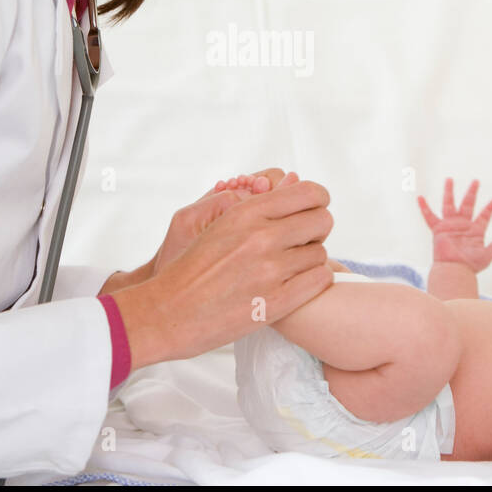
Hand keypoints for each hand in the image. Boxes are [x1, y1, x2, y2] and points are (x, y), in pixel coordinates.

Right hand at [119, 177, 334, 364]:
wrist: (169, 311)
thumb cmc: (193, 267)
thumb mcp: (221, 223)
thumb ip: (260, 204)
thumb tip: (295, 179)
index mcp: (246, 212)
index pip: (310, 193)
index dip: (316, 202)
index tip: (308, 213)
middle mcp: (261, 237)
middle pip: (323, 221)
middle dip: (315, 230)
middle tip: (299, 242)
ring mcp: (270, 271)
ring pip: (320, 253)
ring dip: (310, 260)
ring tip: (289, 267)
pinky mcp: (276, 302)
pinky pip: (320, 280)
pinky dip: (314, 280)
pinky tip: (295, 283)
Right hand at [417, 177, 491, 271]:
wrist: (454, 269)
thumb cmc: (470, 265)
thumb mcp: (487, 255)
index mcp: (475, 231)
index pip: (483, 216)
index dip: (489, 209)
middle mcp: (462, 225)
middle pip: (468, 205)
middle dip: (472, 193)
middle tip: (476, 181)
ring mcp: (450, 225)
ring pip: (449, 205)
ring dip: (449, 192)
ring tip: (449, 179)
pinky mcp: (439, 229)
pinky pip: (429, 216)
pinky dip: (424, 208)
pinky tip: (419, 197)